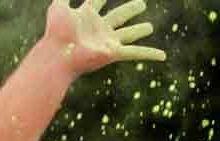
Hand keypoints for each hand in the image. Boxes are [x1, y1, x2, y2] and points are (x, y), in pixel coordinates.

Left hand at [46, 0, 165, 73]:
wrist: (58, 54)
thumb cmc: (56, 32)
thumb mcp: (58, 8)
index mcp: (86, 16)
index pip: (98, 0)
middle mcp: (99, 28)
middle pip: (119, 15)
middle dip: (130, 10)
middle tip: (141, 4)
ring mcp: (107, 40)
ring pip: (129, 33)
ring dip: (140, 30)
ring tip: (150, 27)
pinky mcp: (113, 52)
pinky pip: (136, 53)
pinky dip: (150, 54)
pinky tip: (163, 55)